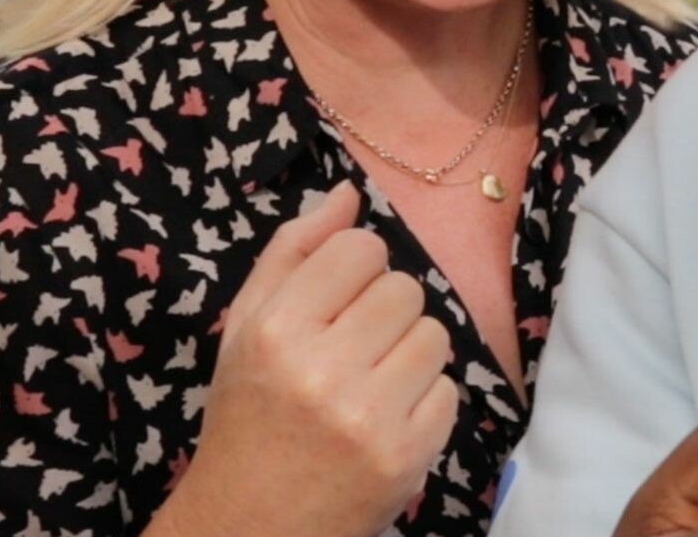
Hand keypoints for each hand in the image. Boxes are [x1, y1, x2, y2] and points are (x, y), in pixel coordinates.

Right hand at [149, 181, 456, 536]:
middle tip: (350, 350)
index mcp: (277, 330)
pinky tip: (385, 420)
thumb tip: (347, 192)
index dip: (354, 272)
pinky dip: (424, 402)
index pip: (362, 249)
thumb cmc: (249, 414)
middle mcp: (324, 370)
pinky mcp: (408, 456)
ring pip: (434, 334)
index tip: (334, 304)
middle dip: (383, 312)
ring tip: (369, 384)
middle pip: (405, 288)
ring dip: (409, 353)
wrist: (249, 525)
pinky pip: (450, 389)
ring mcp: (371, 417)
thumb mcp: (247, 328)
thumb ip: (294, 252)